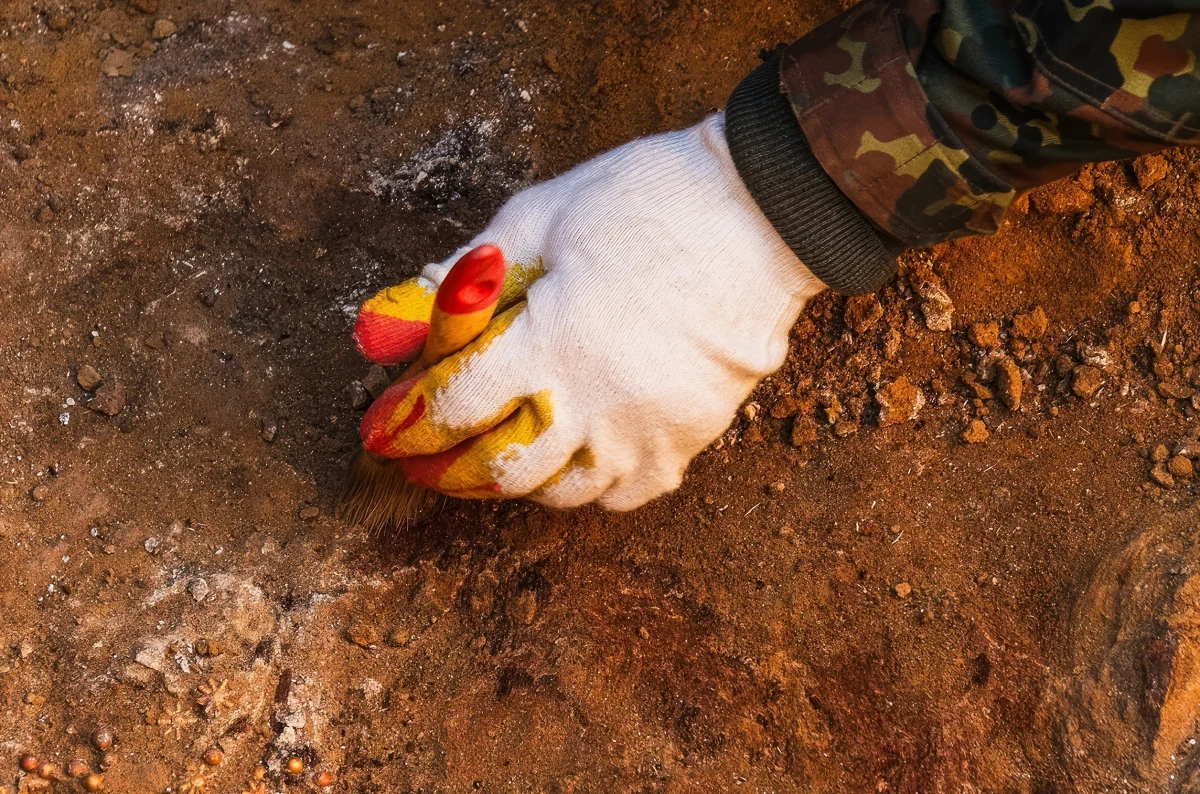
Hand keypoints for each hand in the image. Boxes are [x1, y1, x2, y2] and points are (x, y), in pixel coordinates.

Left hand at [353, 113, 823, 509]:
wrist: (762, 211)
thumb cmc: (646, 200)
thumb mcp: (539, 217)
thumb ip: (456, 280)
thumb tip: (381, 327)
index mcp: (551, 341)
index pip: (454, 407)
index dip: (407, 420)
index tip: (382, 426)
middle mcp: (598, 402)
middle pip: (498, 469)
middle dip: (445, 468)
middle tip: (419, 458)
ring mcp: (649, 430)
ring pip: (560, 492)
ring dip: (512, 479)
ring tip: (489, 455)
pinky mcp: (691, 438)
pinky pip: (626, 495)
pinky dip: (587, 487)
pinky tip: (572, 458)